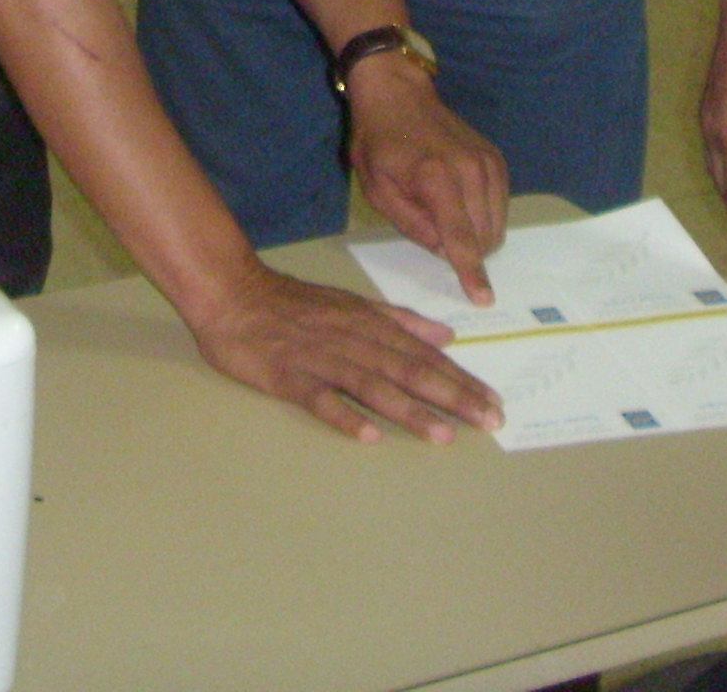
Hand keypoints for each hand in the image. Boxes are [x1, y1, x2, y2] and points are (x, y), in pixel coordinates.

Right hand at [184, 258, 505, 445]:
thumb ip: (399, 319)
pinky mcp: (290, 377)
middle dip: (452, 397)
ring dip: (410, 410)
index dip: (461, 379)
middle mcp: (353, 341)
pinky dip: (346, 415)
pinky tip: (369, 435)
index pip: (424, 355)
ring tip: (443, 434)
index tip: (493, 402)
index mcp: (370, 324)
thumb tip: (446, 334)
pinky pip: (321, 399)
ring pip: (373, 386)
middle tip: (489, 422)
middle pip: (409, 371)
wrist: (233, 293)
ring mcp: (322, 360)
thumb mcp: (352, 302)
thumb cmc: (293, 303)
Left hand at [343, 57, 504, 302]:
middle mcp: (471, 170)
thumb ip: (412, 223)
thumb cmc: (379, 141)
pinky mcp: (497, 159)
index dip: (472, 272)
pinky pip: (502, 206)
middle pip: (485, 236)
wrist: (398, 93)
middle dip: (466, 252)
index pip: (461, 237)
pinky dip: (486, 217)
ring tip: (444, 215)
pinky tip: (461, 205)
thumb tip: (443, 249)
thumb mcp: (378, 189)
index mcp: (436, 178)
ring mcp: (488, 162)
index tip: (484, 299)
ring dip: (478, 236)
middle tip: (432, 229)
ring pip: (498, 224)